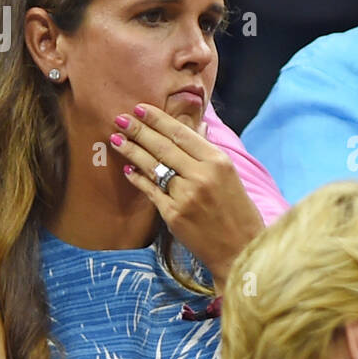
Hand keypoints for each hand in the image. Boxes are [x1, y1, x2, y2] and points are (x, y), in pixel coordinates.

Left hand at [113, 104, 263, 289]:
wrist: (241, 250)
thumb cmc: (239, 212)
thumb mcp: (231, 176)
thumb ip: (209, 153)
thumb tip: (197, 128)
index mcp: (218, 161)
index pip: (181, 133)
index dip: (157, 119)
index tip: (140, 108)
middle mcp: (201, 175)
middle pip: (163, 146)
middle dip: (138, 130)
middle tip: (119, 118)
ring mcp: (186, 196)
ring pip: (153, 167)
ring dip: (132, 150)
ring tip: (116, 139)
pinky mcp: (173, 215)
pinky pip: (150, 191)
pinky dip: (138, 178)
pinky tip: (128, 169)